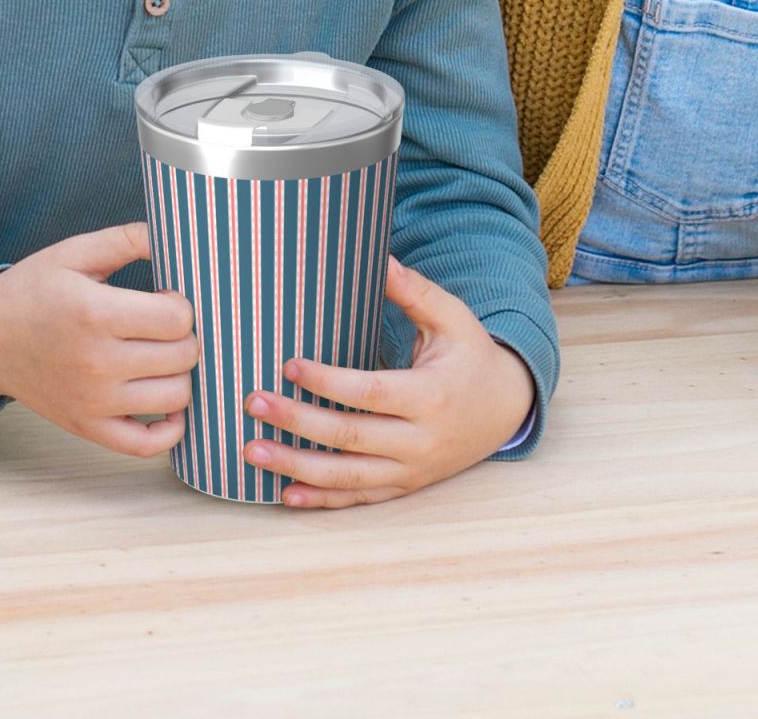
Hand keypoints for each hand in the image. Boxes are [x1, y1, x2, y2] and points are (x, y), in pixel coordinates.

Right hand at [0, 222, 199, 456]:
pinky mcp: (87, 427)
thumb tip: (175, 232)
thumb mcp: (75, 252)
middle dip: (185, 335)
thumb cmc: (33, 290)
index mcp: (95, 314)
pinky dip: (169, 430)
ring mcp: (92, 402)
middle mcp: (96, 363)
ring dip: (180, 374)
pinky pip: (145, 446)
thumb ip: (128, 238)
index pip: (177, 318)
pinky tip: (166, 403)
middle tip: (163, 325)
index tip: (164, 297)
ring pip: (176, 397)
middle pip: (183, 356)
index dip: (181, 303)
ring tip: (160, 355)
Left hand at [241, 256, 535, 507]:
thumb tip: (380, 257)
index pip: (370, 392)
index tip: (289, 365)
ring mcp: (412, 470)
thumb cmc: (471, 355)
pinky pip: (359, 499)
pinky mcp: (405, 486)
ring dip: (295, 466)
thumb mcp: (452, 319)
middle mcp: (421, 440)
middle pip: (349, 437)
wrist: (506, 409)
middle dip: (297, 421)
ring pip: (347, 477)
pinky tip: (285, 495)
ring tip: (251, 450)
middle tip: (254, 403)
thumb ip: (414, 292)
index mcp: (432, 395)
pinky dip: (321, 501)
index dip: (327, 382)